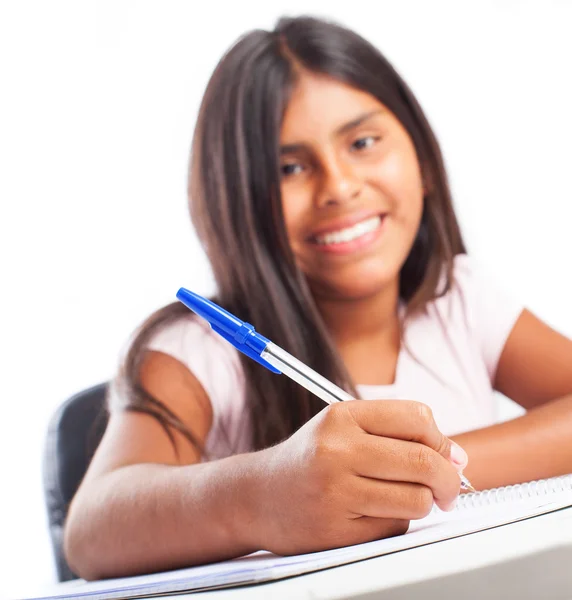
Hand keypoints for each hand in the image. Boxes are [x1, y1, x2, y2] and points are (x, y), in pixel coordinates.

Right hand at [247, 400, 465, 554]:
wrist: (257, 496)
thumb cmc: (308, 458)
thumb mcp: (342, 429)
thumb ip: (395, 434)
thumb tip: (457, 457)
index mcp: (341, 417)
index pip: (417, 417)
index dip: (441, 439)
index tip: (446, 456)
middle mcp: (337, 450)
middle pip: (425, 462)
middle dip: (449, 479)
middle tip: (447, 489)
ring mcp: (336, 491)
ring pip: (417, 499)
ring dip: (422, 503)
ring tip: (402, 498)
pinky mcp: (337, 530)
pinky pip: (395, 526)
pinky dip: (396, 521)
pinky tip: (372, 513)